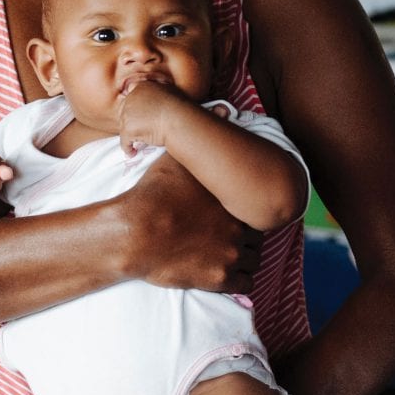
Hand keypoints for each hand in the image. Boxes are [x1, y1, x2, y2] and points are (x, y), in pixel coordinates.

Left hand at [115, 79, 195, 155]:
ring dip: (128, 136)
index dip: (132, 108)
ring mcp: (128, 114)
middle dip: (129, 122)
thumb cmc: (180, 107)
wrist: (180, 120)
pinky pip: (124, 142)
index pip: (130, 97)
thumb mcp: (168, 91)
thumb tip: (155, 93)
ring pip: (123, 127)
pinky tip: (132, 153)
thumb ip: (157, 91)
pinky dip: (127, 148)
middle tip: (135, 132)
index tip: (136, 117)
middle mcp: (131, 98)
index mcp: (140, 87)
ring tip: (134, 145)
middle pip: (123, 112)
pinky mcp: (128, 129)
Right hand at [117, 154, 261, 292]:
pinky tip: (226, 271)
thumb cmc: (154, 193)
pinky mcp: (221, 279)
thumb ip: (202, 143)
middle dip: (247, 234)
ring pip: (256, 260)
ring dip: (245, 257)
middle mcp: (239, 226)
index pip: (256, 207)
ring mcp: (232, 254)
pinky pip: (248, 284)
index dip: (245, 210)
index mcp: (233, 198)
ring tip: (228, 253)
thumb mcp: (177, 158)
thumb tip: (222, 110)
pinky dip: (240, 279)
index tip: (233, 213)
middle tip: (230, 234)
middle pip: (259, 235)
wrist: (136, 232)